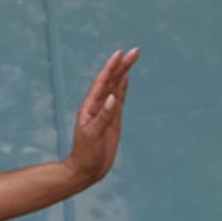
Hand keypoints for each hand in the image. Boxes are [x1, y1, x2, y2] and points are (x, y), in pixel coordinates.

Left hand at [63, 47, 138, 187]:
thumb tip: (113, 98)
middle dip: (122, 65)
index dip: (111, 68)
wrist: (86, 169)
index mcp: (90, 107)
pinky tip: (126, 79)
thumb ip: (104, 116)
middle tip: (135, 51)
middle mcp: (97, 106)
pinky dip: (123, 88)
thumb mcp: (93, 135)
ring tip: (132, 58)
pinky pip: (119, 99)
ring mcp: (106, 112)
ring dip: (123, 72)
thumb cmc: (86, 154)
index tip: (120, 53)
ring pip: (116, 87)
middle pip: (111, 81)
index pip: (102, 83)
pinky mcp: (113, 120)